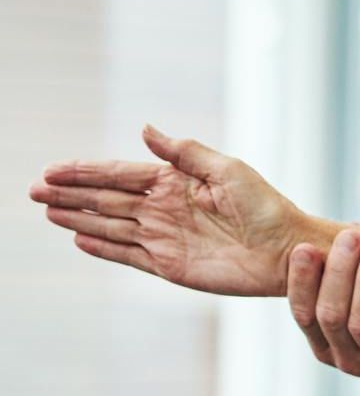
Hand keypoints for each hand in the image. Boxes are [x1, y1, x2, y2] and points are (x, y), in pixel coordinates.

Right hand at [28, 125, 317, 295]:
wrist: (288, 251)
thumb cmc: (267, 207)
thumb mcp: (228, 170)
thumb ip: (185, 152)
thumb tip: (145, 129)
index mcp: (176, 182)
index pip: (120, 174)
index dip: (86, 171)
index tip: (53, 169)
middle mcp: (164, 209)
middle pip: (106, 198)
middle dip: (71, 193)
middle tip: (34, 190)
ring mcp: (164, 238)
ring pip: (110, 225)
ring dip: (78, 217)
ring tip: (47, 211)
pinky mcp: (169, 266)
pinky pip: (128, 255)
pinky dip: (103, 248)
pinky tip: (78, 238)